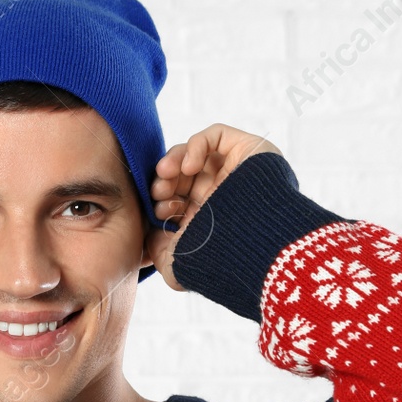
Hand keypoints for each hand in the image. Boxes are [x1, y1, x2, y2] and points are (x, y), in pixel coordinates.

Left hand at [142, 124, 281, 291]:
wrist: (251, 246)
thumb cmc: (216, 260)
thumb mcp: (175, 265)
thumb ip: (156, 248)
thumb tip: (150, 229)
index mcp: (209, 221)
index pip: (179, 199)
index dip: (162, 201)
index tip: (157, 212)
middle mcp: (223, 195)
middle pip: (184, 177)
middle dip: (165, 182)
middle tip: (157, 191)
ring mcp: (236, 172)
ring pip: (196, 154)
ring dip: (174, 161)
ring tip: (164, 173)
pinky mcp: (249, 151)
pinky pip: (215, 135)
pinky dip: (195, 146)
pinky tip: (189, 167)